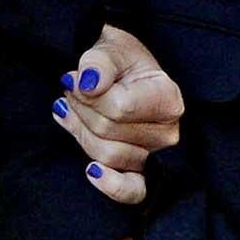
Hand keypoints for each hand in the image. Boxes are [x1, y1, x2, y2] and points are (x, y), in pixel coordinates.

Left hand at [51, 23, 183, 205]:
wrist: (122, 73)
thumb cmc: (120, 60)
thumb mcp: (110, 48)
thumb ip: (99, 63)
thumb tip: (87, 83)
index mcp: (168, 97)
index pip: (119, 107)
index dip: (88, 94)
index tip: (75, 77)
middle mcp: (168, 131)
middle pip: (108, 132)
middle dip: (81, 109)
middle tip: (70, 88)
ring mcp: (155, 156)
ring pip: (106, 156)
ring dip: (80, 131)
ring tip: (70, 108)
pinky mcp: (141, 174)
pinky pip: (131, 191)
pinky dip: (110, 185)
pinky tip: (91, 171)